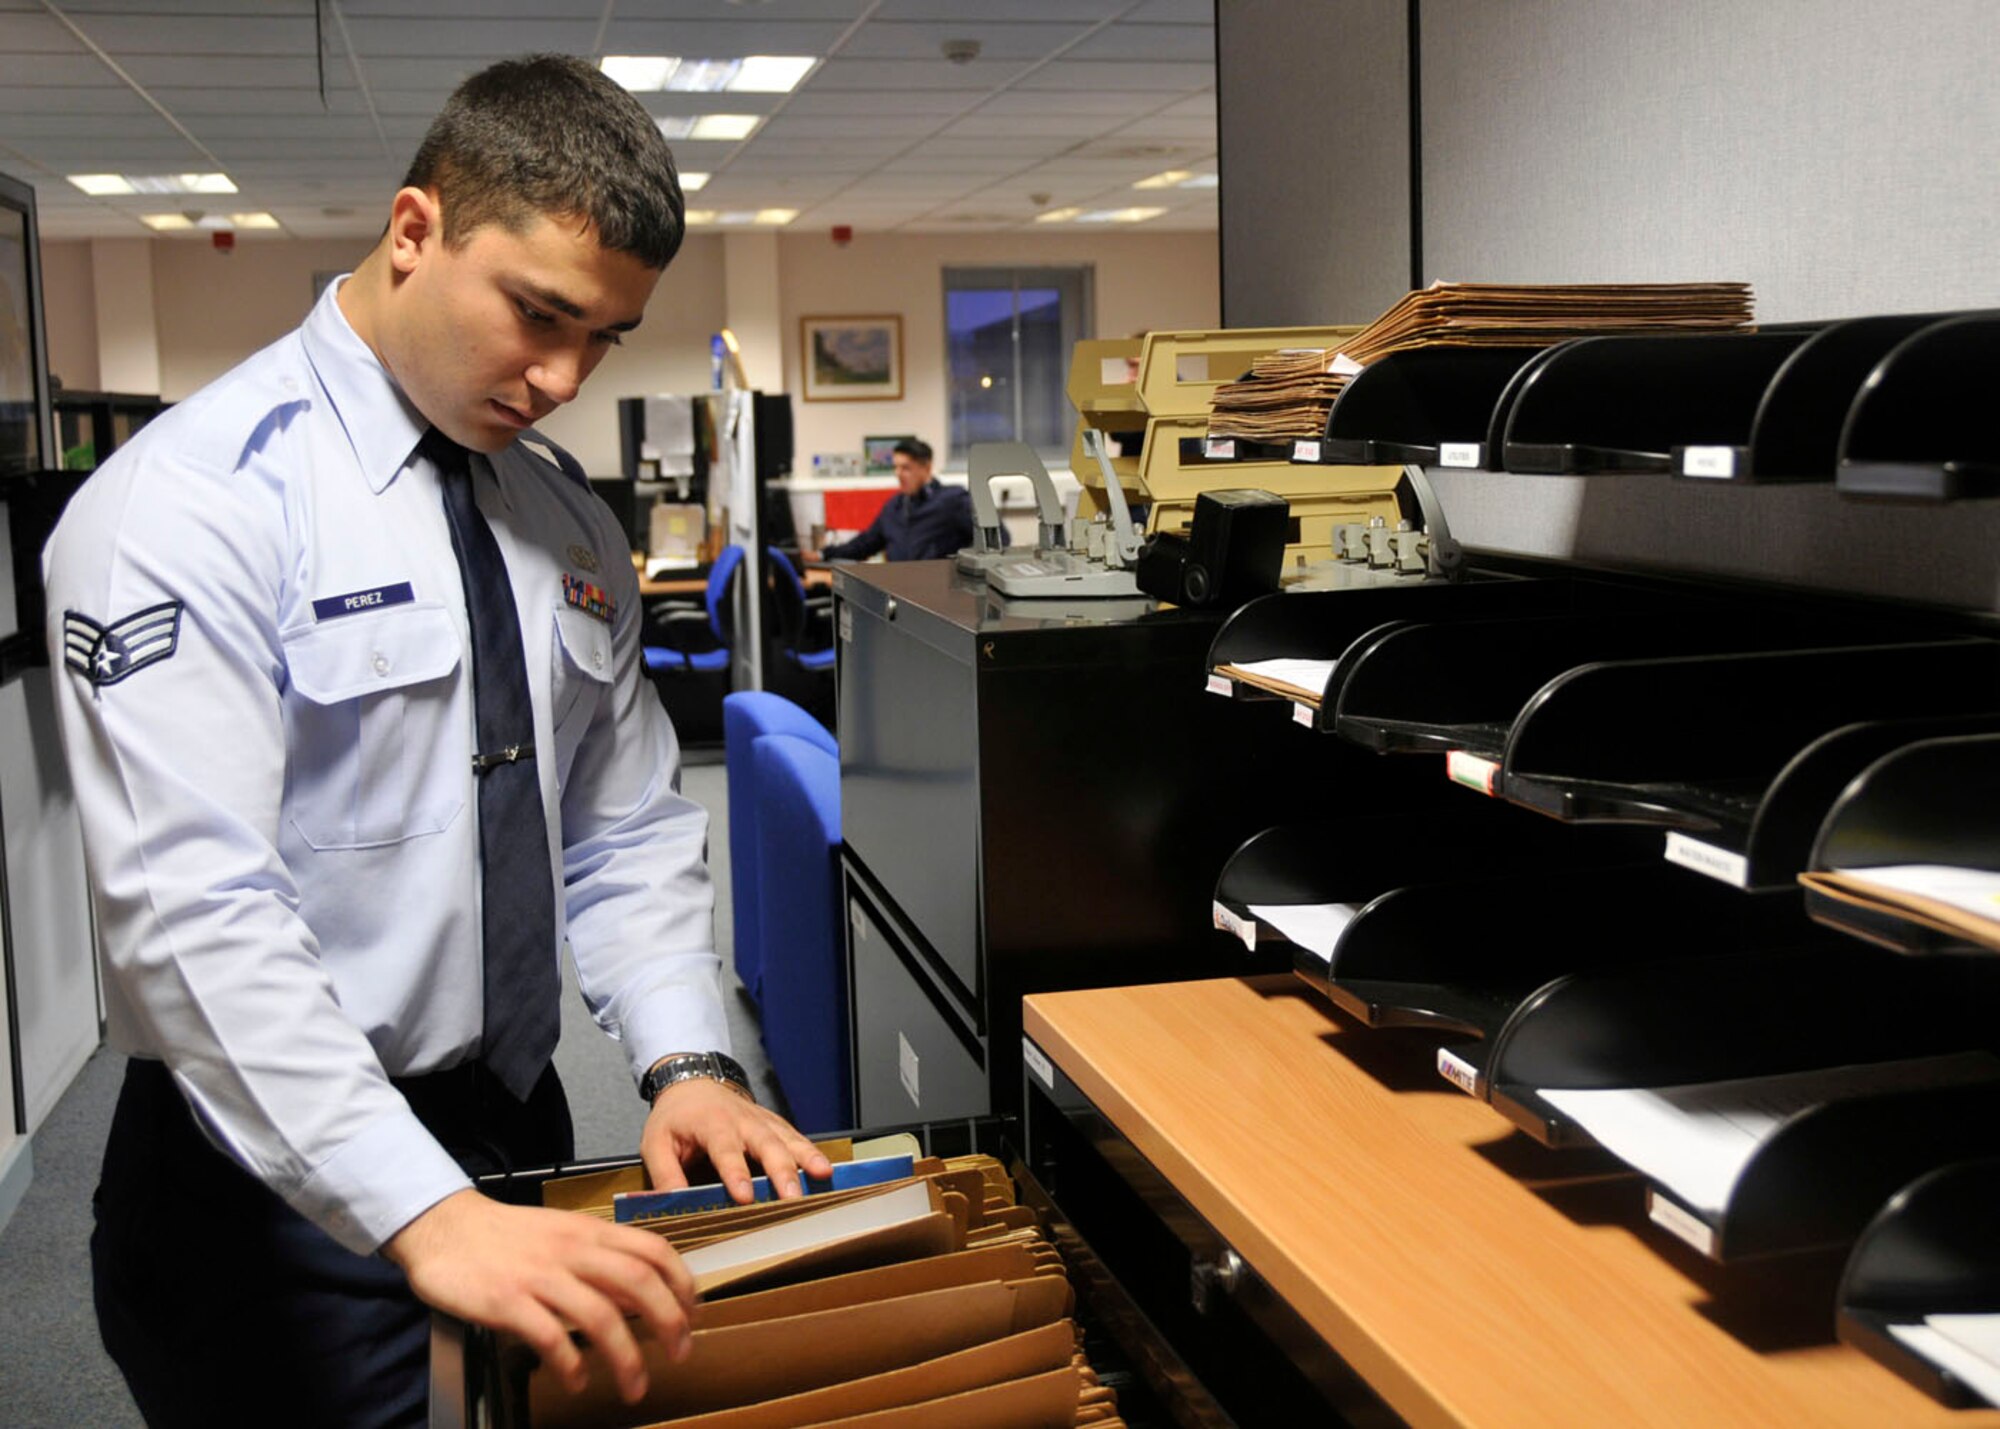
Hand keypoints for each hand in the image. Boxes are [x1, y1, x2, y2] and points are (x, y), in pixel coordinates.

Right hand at [383, 1188, 694, 1402]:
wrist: (445, 1227)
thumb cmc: (507, 1236)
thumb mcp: (563, 1233)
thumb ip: (600, 1257)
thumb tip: (641, 1291)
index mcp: (589, 1232)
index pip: (653, 1250)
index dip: (682, 1283)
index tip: (693, 1313)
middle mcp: (572, 1251)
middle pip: (638, 1283)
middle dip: (668, 1322)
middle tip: (680, 1354)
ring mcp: (540, 1276)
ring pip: (600, 1315)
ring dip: (626, 1357)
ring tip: (635, 1385)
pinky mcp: (507, 1301)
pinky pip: (550, 1336)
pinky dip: (570, 1363)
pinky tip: (577, 1380)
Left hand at [640, 1078, 834, 1201]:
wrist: (693, 1084)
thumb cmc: (675, 1118)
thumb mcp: (655, 1143)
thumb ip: (664, 1174)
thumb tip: (672, 1205)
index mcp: (711, 1124)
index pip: (725, 1149)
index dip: (735, 1173)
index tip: (745, 1196)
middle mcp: (742, 1120)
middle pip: (766, 1144)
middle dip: (781, 1170)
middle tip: (793, 1196)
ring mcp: (762, 1121)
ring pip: (788, 1138)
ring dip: (806, 1157)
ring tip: (823, 1175)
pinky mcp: (774, 1125)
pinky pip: (796, 1138)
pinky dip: (811, 1152)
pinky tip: (825, 1168)